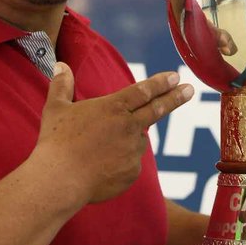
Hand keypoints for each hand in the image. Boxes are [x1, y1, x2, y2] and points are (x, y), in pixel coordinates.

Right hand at [35, 64, 193, 204]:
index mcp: (113, 107)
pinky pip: (130, 164)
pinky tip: (99, 167)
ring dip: (126, 140)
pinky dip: (120, 163)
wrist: (60, 179)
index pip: (143, 90)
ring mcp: (133, 151)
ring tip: (98, 149)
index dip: (161, 83)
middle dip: (175, 98)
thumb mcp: (56, 108)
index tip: (176, 76)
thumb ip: (61, 85)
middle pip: (157, 109)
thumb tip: (60, 65)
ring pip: (136, 140)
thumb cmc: (56, 142)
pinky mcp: (133, 173)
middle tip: (190, 90)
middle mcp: (128, 127)